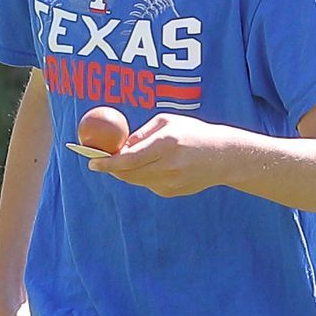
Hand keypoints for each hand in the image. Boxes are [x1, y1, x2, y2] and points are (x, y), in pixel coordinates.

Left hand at [88, 112, 240, 197]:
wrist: (224, 157)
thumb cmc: (193, 132)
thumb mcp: (166, 122)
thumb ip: (140, 135)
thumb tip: (118, 146)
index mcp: (166, 145)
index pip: (128, 159)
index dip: (107, 162)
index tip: (91, 161)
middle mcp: (168, 166)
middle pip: (128, 173)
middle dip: (111, 168)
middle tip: (101, 161)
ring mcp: (171, 182)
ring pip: (136, 180)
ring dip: (127, 171)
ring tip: (134, 157)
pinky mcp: (173, 192)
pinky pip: (149, 184)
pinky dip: (145, 175)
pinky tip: (159, 166)